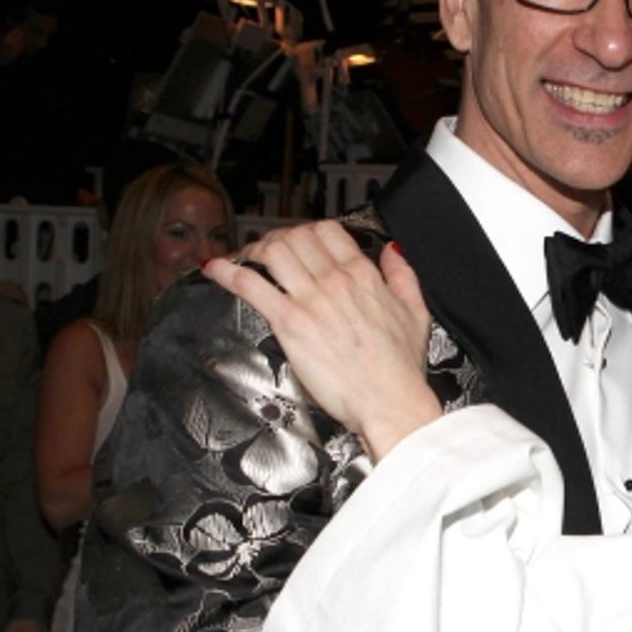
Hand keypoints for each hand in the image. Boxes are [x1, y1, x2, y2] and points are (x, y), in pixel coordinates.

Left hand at [205, 221, 441, 460]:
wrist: (390, 401)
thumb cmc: (401, 368)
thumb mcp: (416, 313)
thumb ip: (403, 275)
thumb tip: (392, 251)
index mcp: (363, 275)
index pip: (327, 231)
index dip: (307, 230)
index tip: (299, 241)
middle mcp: (335, 280)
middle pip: (295, 237)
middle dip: (277, 238)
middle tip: (268, 251)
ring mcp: (310, 300)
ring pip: (273, 252)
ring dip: (253, 251)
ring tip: (245, 259)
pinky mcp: (290, 323)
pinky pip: (251, 285)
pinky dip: (228, 272)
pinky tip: (215, 268)